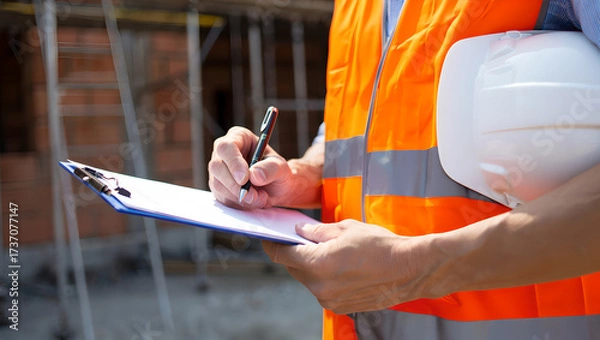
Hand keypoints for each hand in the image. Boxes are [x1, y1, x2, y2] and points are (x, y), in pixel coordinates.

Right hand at [208, 127, 293, 208]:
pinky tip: (252, 201)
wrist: (276, 188)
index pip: (227, 147)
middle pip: (217, 166)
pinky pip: (221, 196)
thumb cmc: (277, 172)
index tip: (244, 179)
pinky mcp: (218, 186)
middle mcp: (224, 151)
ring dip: (239, 196)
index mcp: (239, 137)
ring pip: (217, 184)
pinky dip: (237, 202)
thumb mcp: (281, 168)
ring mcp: (218, 169)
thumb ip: (270, 169)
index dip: (234, 163)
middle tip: (254, 195)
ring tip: (260, 198)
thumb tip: (254, 175)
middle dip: (236, 185)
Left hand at [262, 220, 434, 313]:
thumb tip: (301, 232)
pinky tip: (339, 266)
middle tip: (300, 239)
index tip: (268, 238)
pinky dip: (325, 277)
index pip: (282, 255)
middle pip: (294, 269)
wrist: (410, 269)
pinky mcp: (342, 307)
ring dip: (311, 266)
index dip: (272, 245)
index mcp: (317, 264)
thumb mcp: (346, 229)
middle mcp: (320, 287)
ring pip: (309, 280)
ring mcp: (330, 300)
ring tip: (326, 251)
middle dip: (294, 254)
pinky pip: (324, 290)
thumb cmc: (381, 246)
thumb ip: (318, 232)